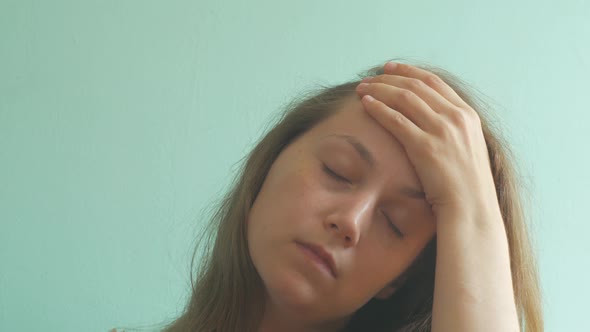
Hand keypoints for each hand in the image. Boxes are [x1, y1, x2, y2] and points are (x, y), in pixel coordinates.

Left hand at [355, 62, 498, 217]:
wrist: (471, 208)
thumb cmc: (465, 185)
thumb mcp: (467, 148)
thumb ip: (453, 129)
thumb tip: (431, 120)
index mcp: (467, 114)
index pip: (433, 81)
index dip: (409, 71)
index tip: (390, 69)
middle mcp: (455, 117)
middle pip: (415, 85)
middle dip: (389, 78)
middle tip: (369, 77)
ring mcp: (441, 131)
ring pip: (403, 98)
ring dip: (379, 89)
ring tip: (361, 88)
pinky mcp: (425, 147)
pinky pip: (396, 120)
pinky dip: (378, 108)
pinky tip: (365, 104)